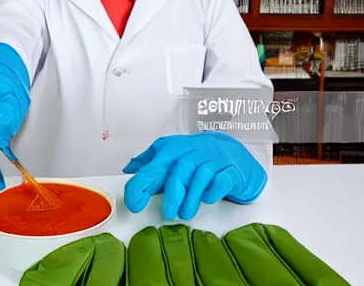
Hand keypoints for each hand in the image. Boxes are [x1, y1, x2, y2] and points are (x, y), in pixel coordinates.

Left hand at [122, 132, 266, 219]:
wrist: (234, 154)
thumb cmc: (198, 158)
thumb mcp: (172, 156)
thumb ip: (150, 163)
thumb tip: (129, 169)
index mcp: (173, 150)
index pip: (153, 167)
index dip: (141, 185)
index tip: (135, 204)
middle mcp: (193, 153)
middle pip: (179, 170)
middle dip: (172, 194)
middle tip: (168, 213)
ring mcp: (213, 160)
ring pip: (201, 176)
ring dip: (192, 198)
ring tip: (185, 214)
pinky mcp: (230, 171)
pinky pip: (222, 180)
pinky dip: (214, 191)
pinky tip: (209, 199)